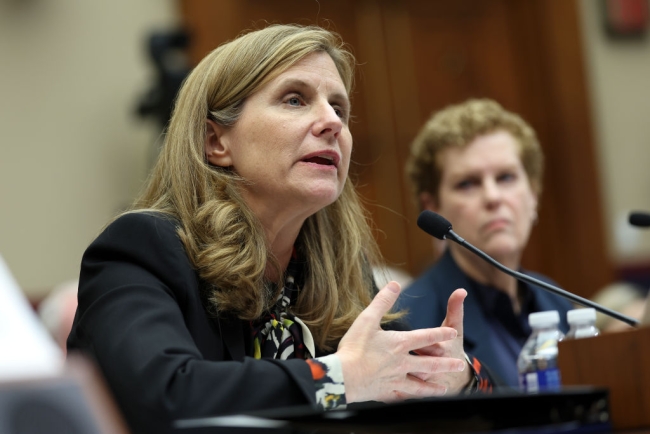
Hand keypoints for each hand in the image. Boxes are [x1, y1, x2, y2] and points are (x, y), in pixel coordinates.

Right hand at [336, 281, 466, 403]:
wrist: (343, 377)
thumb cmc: (354, 346)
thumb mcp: (367, 319)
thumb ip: (382, 301)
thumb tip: (394, 284)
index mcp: (399, 343)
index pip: (426, 336)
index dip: (440, 333)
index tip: (452, 333)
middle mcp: (402, 362)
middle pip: (430, 363)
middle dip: (447, 364)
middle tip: (460, 365)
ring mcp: (396, 379)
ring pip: (420, 385)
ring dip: (433, 388)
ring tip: (443, 389)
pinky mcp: (387, 393)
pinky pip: (404, 397)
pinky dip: (412, 399)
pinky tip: (416, 402)